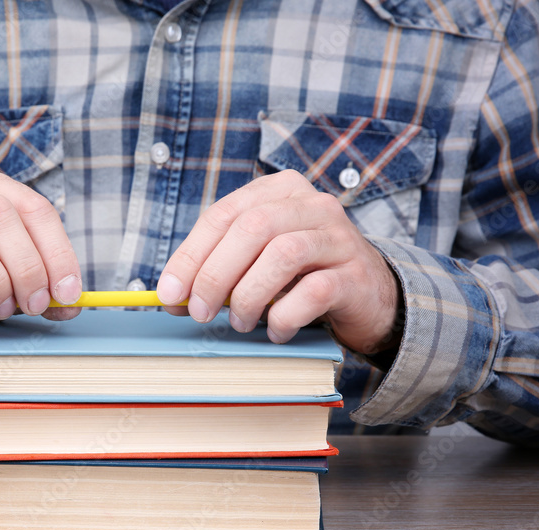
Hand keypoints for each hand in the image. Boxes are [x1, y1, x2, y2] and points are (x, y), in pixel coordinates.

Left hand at [155, 170, 401, 353]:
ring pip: (283, 254)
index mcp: (279, 191)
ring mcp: (338, 237)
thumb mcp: (256, 264)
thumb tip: (171, 298)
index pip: (223, 215)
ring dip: (249, 296)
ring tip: (239, 322)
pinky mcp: (355, 275)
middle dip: (215, 274)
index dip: (190, 256)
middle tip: (199, 312)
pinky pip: (314, 292)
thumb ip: (217, 271)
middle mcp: (312, 205)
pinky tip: (275, 330)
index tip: (169, 293)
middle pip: (251, 228)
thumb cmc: (302, 277)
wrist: (369, 296)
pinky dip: (284, 316)